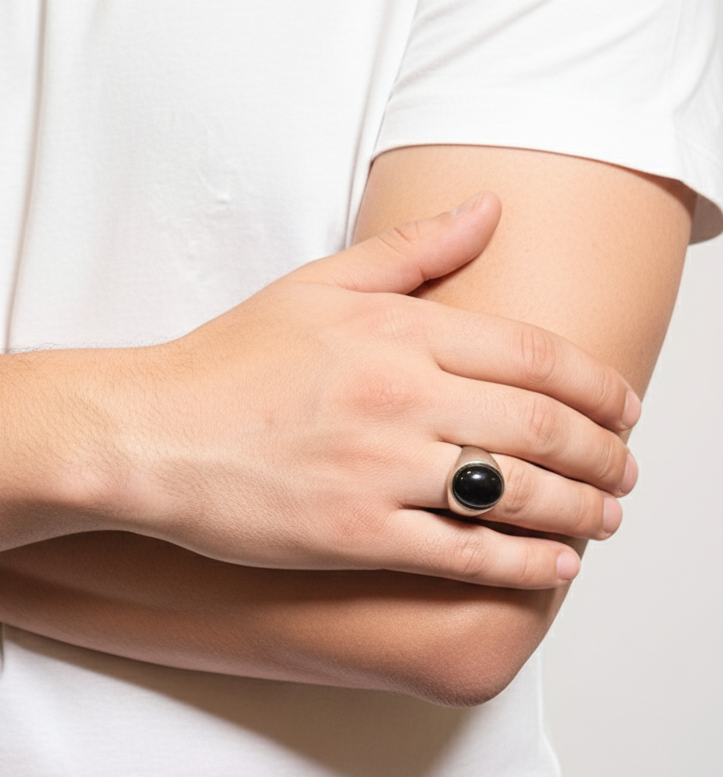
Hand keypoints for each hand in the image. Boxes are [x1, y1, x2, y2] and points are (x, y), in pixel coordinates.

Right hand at [95, 191, 637, 588]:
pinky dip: (522, 565)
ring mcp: (382, 469)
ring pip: (517, 493)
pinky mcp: (357, 535)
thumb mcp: (319, 284)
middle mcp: (403, 396)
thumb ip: (415, 249)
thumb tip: (490, 209)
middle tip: (627, 470)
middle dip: (606, 453)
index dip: (600, 386)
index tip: (626, 406)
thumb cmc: (230, 360)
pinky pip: (463, 554)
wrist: (149, 433)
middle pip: (543, 425)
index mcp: (400, 330)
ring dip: (581, 509)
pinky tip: (555, 567)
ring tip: (607, 518)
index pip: (537, 356)